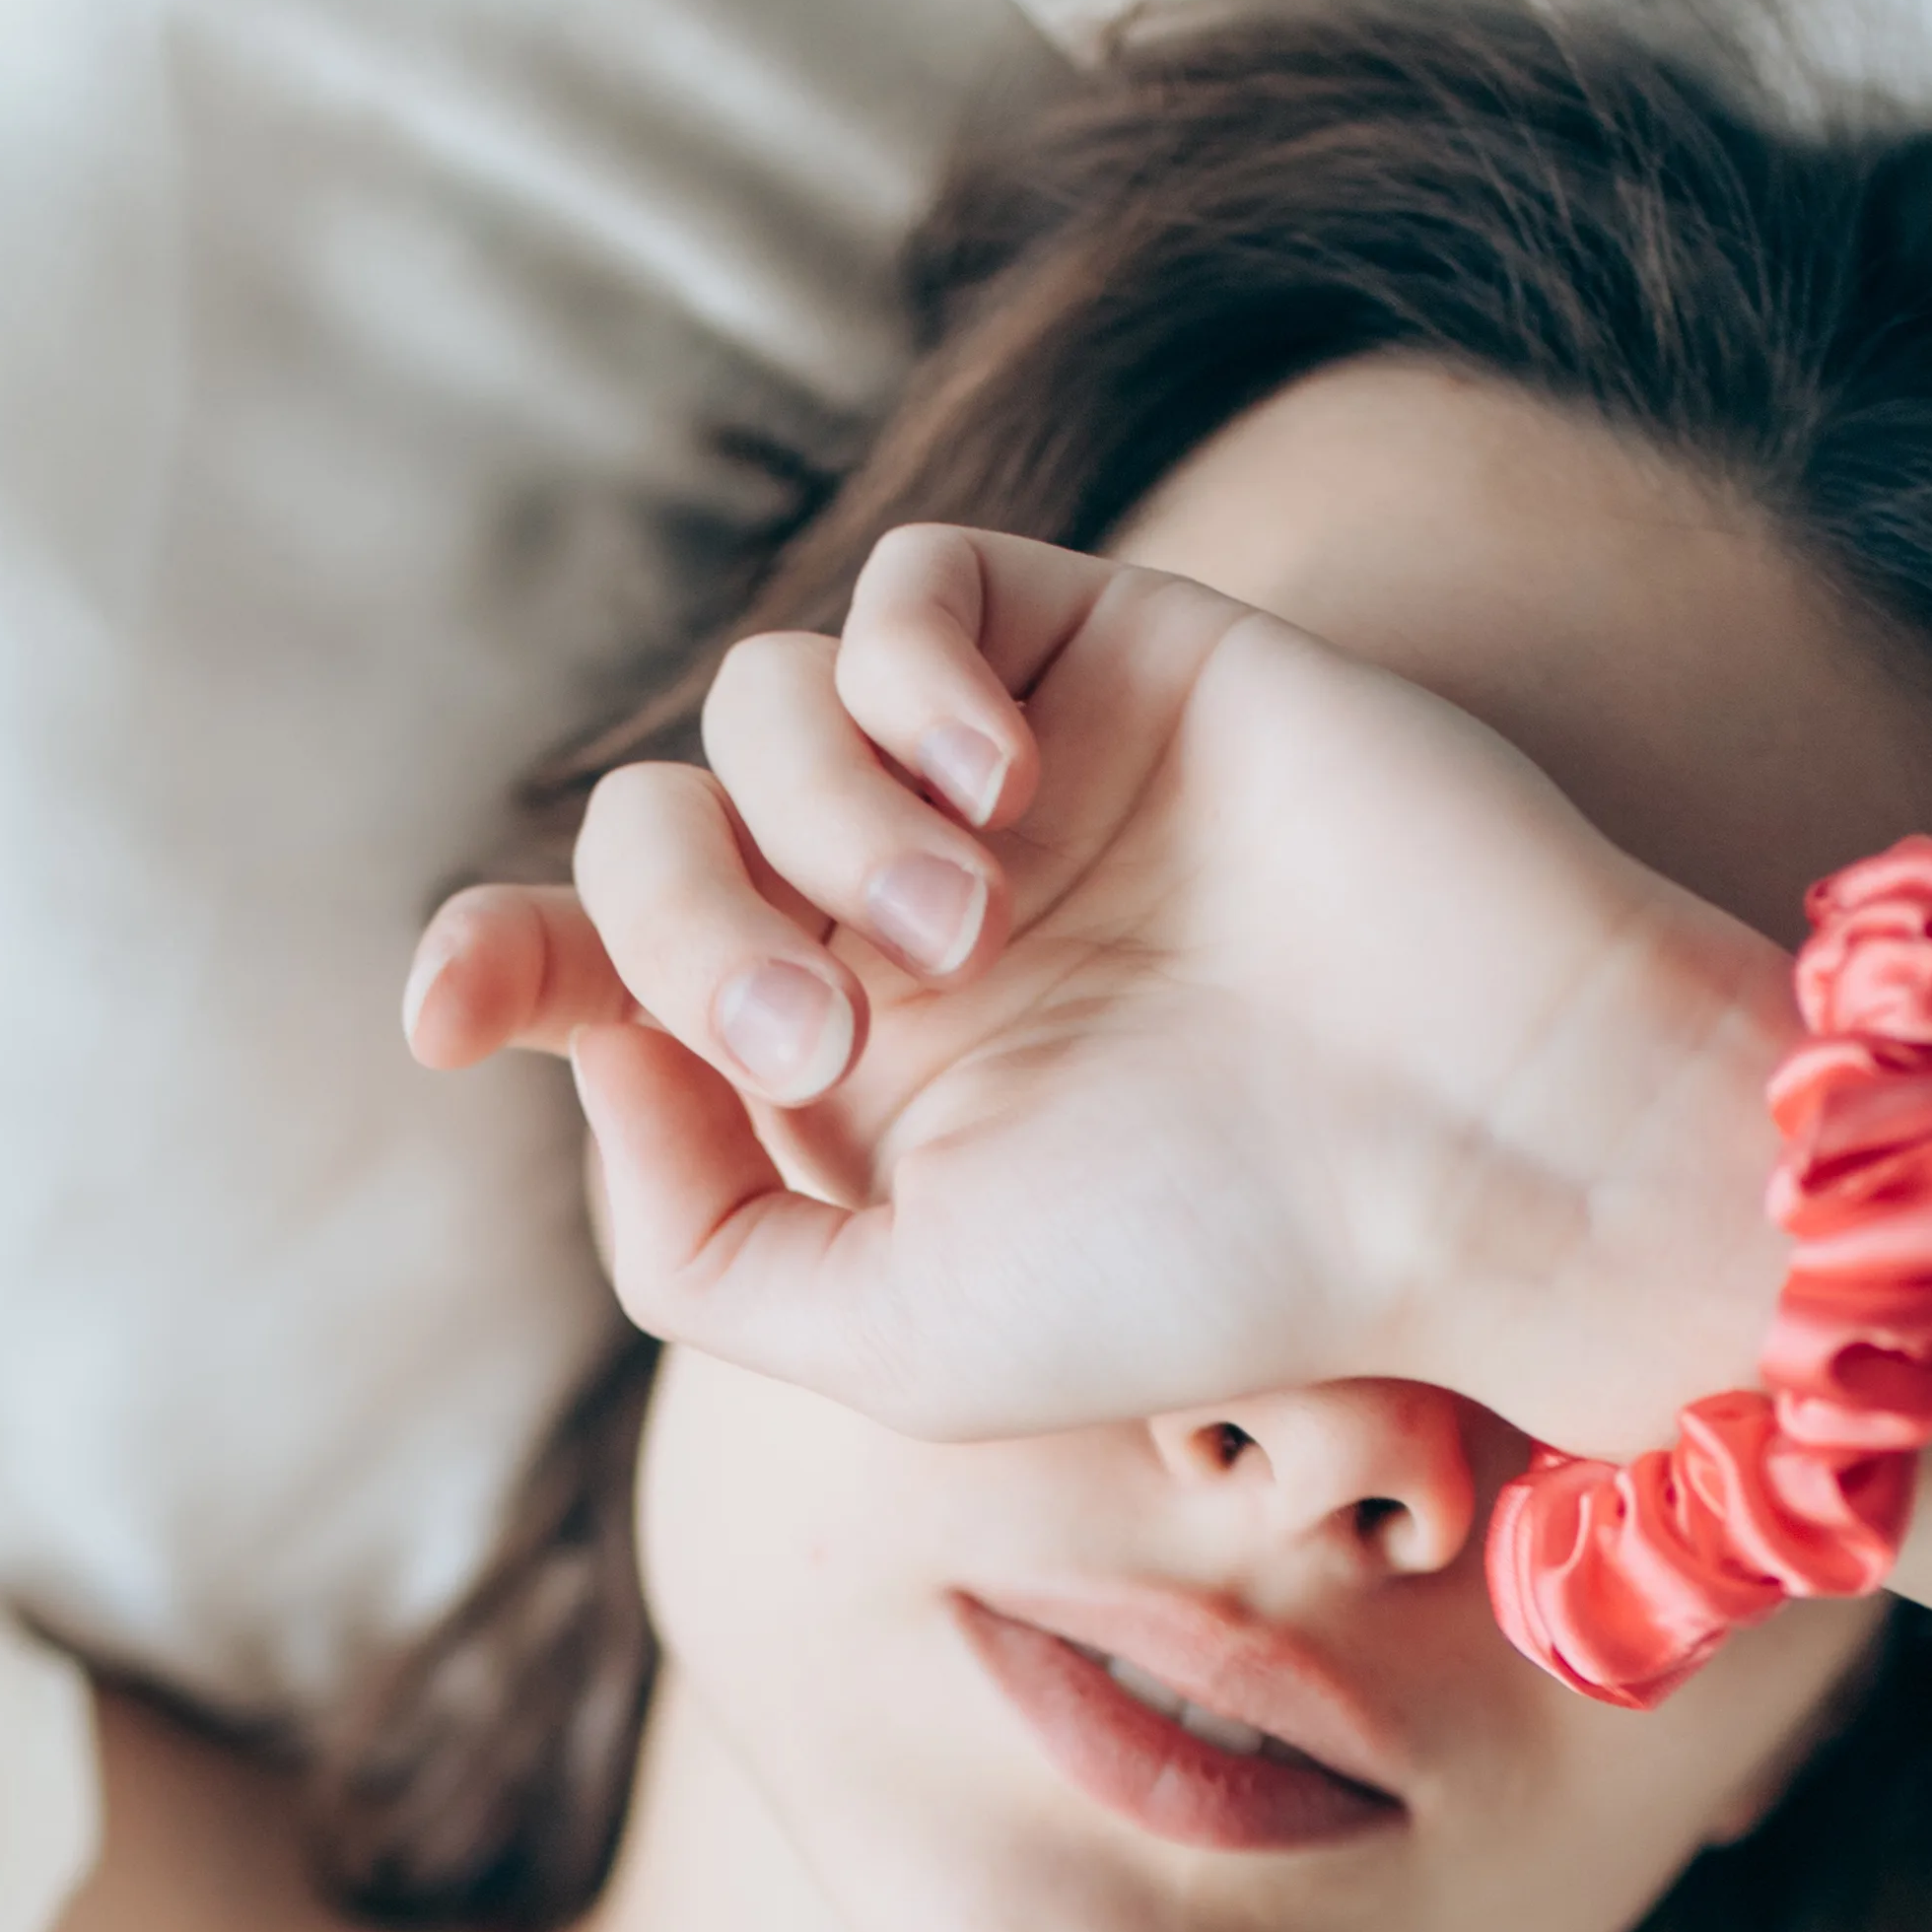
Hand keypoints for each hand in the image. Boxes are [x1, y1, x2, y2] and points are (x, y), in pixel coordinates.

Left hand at [404, 526, 1792, 1454]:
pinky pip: (910, 589)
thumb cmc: (1221, 1267)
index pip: (617, 987)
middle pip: (655, 837)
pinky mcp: (1111, 656)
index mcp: (862, 1091)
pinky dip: (898, 671)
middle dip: (682, 929)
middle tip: (827, 1038)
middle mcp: (915, 931)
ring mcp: (1011, 786)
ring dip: (806, 820)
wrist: (1485, 1144)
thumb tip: (589, 1065)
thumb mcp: (905, 1342)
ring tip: (961, 931)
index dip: (510, 965)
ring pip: (754, 708)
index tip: (447, 1005)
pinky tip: (991, 784)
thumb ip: (700, 1245)